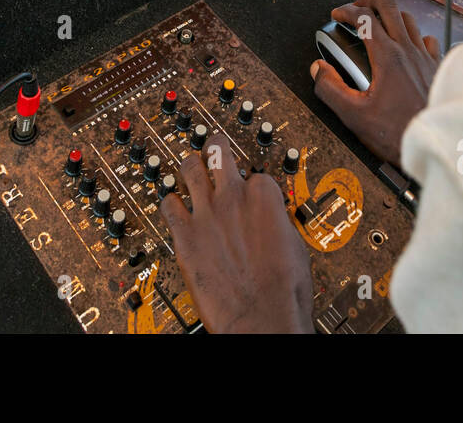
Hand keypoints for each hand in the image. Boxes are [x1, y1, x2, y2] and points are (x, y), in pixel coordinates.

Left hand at [160, 134, 314, 333]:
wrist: (262, 317)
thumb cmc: (284, 290)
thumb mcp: (294, 245)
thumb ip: (276, 222)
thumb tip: (271, 221)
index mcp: (264, 196)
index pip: (255, 175)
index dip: (252, 186)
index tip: (249, 193)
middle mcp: (232, 197)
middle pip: (218, 153)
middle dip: (216, 147)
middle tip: (213, 146)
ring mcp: (205, 213)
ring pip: (190, 169)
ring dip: (190, 165)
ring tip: (189, 166)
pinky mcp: (184, 234)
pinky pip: (168, 204)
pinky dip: (170, 202)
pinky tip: (174, 206)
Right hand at [310, 0, 438, 166]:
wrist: (437, 143)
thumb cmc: (399, 133)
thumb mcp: (354, 115)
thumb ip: (330, 88)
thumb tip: (318, 68)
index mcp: (387, 56)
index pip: (364, 17)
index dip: (346, 11)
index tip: (336, 16)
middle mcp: (408, 49)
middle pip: (388, 6)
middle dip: (367, 1)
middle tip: (355, 7)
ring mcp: (425, 56)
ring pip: (408, 19)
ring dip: (389, 14)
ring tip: (377, 22)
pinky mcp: (437, 67)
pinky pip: (427, 39)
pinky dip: (413, 34)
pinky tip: (407, 45)